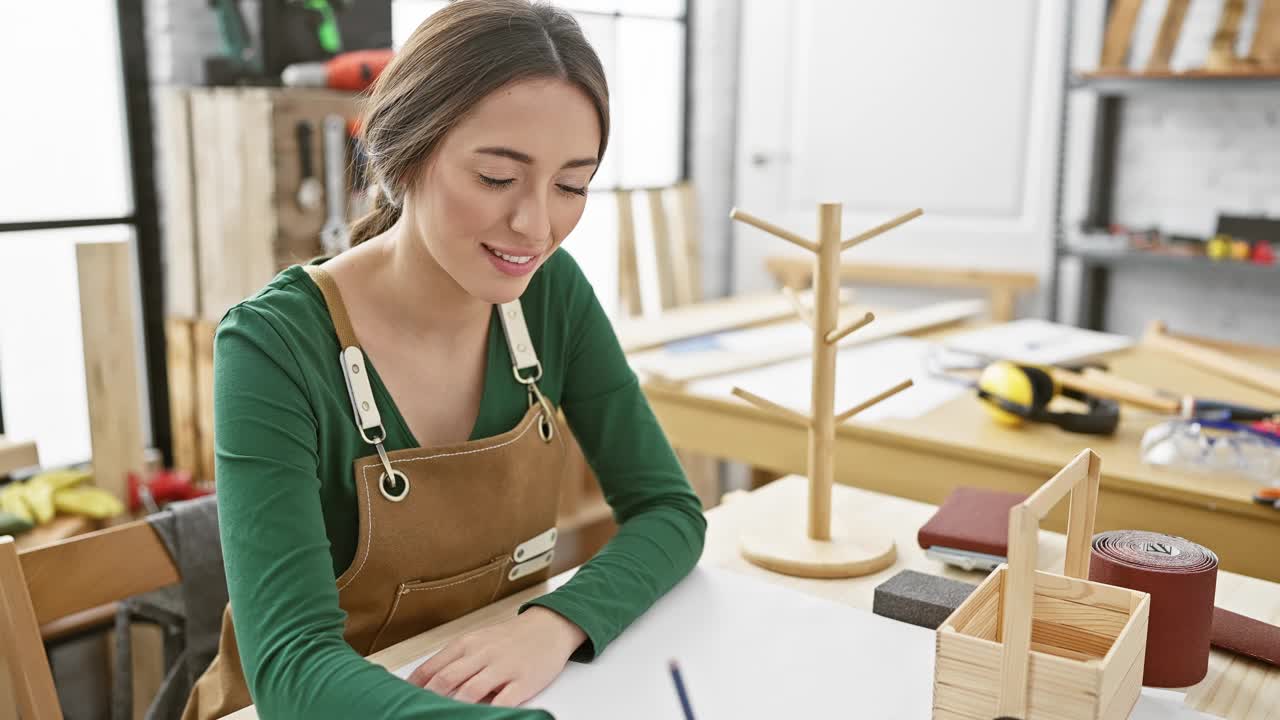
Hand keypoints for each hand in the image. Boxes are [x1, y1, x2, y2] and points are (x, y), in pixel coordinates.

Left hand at [407, 606, 586, 706]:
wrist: (549, 626)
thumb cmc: (510, 637)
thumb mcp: (479, 641)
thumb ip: (456, 660)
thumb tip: (428, 684)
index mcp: (467, 644)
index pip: (432, 668)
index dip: (414, 687)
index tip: (402, 701)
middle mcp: (481, 654)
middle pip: (446, 680)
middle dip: (429, 700)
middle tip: (417, 713)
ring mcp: (502, 668)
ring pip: (470, 692)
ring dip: (454, 708)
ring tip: (442, 717)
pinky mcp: (523, 682)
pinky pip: (502, 702)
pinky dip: (489, 713)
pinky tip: (480, 717)